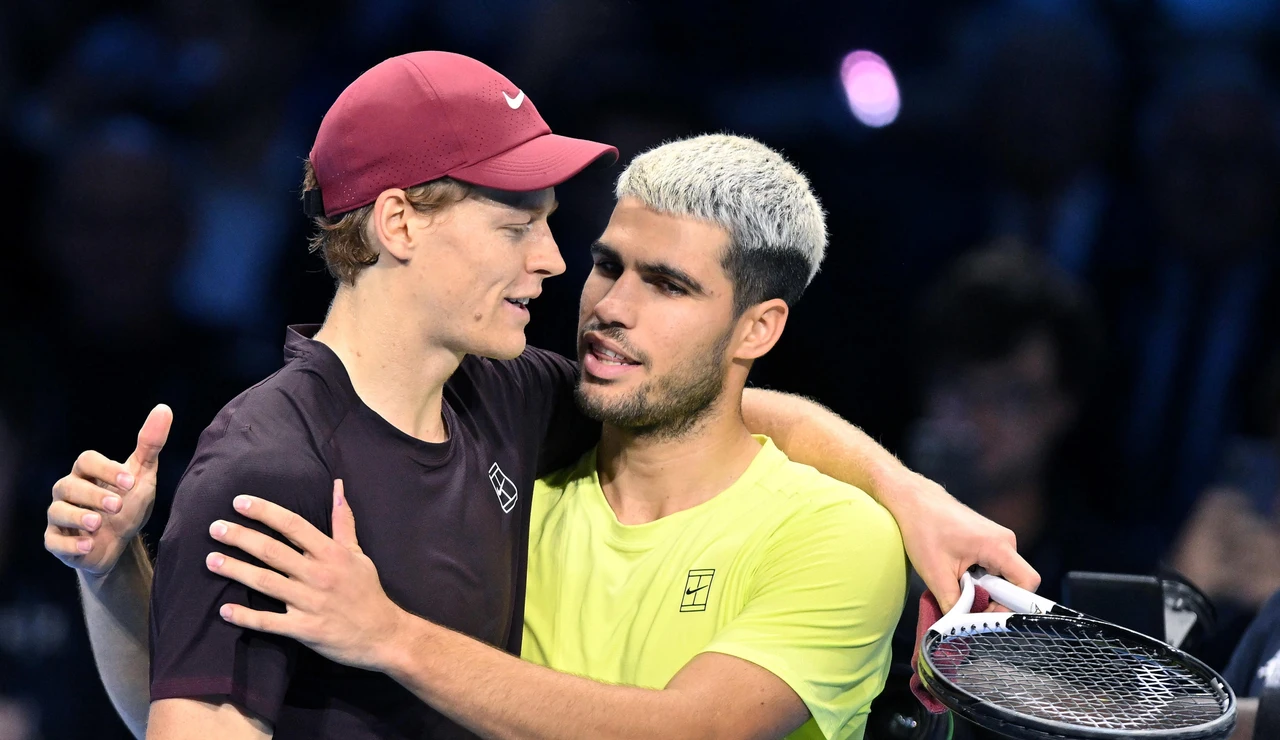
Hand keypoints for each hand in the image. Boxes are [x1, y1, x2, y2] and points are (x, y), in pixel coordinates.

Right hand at [44, 404, 171, 575]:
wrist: (118, 544)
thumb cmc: (128, 503)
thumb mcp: (142, 475)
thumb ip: (150, 444)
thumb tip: (164, 409)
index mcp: (87, 472)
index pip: (86, 460)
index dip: (106, 469)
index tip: (131, 483)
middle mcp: (68, 490)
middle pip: (69, 485)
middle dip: (93, 495)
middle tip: (117, 505)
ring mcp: (59, 516)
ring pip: (57, 511)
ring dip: (77, 517)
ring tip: (97, 524)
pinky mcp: (56, 541)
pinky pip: (53, 541)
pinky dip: (69, 544)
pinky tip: (87, 545)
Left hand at [205, 480, 406, 672]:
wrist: (383, 635)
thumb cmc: (368, 591)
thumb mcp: (358, 553)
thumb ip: (343, 522)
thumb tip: (338, 487)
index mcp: (331, 553)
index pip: (293, 525)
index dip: (265, 512)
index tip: (240, 502)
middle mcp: (318, 574)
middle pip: (272, 551)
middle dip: (241, 537)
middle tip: (214, 528)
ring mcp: (310, 602)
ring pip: (266, 583)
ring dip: (236, 570)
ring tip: (211, 561)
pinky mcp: (305, 629)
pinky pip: (270, 622)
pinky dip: (246, 616)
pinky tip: (224, 610)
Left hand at [887, 470, 1038, 611]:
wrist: (913, 500)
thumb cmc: (923, 528)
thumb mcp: (935, 573)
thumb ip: (953, 603)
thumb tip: (960, 627)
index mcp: (998, 546)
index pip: (1027, 583)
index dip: (1012, 605)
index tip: (987, 613)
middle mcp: (1005, 542)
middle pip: (1014, 584)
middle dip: (993, 600)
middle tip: (967, 607)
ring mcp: (998, 540)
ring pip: (1002, 578)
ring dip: (983, 589)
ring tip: (957, 588)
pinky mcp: (989, 541)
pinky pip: (993, 569)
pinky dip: (978, 579)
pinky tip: (957, 577)